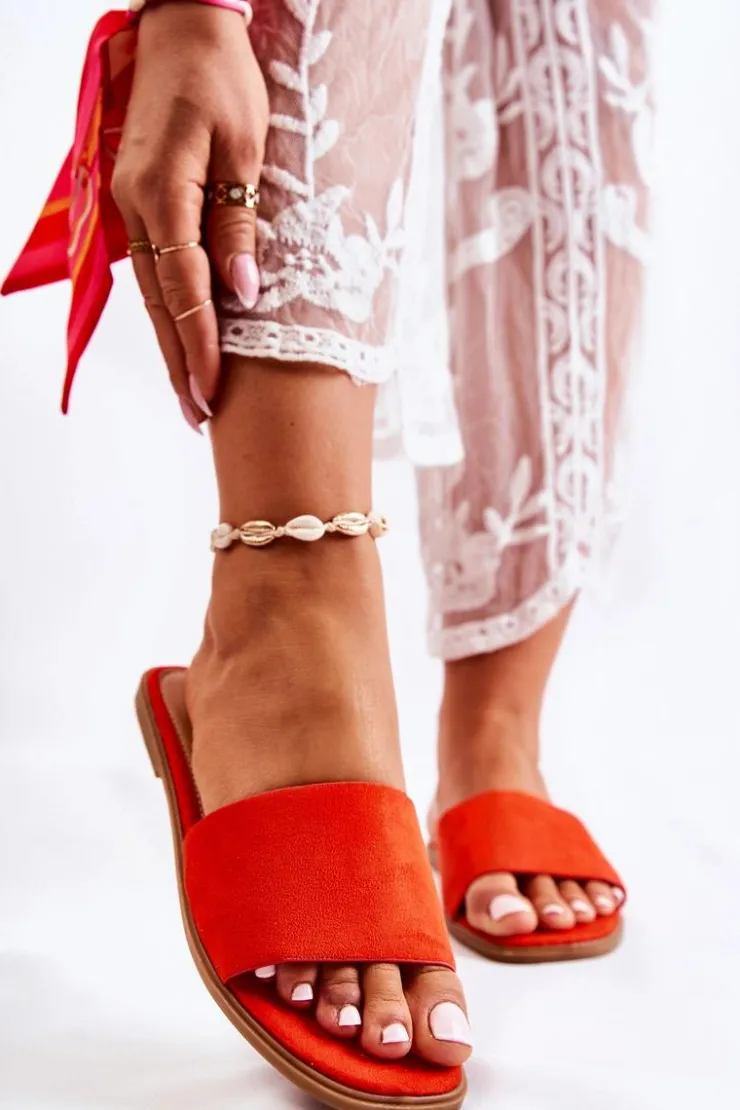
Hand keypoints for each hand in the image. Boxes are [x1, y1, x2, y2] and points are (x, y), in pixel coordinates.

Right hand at [111, 2, 268, 428]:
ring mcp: (131, 203)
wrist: (187, 27)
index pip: (183, 288)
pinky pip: (151, 267)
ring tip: (190, 394)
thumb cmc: (224, 77)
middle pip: (158, 302)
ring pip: (150, 290)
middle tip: (198, 416)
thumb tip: (240, 295)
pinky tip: (180, 339)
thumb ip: (239, 224)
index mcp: (163, 191)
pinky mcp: (138, 200)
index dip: (199, 344)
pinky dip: (165, 309)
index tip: (213, 391)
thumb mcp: (246, 147)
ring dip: (170, 344)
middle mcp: (137, 205)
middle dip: (180, 362)